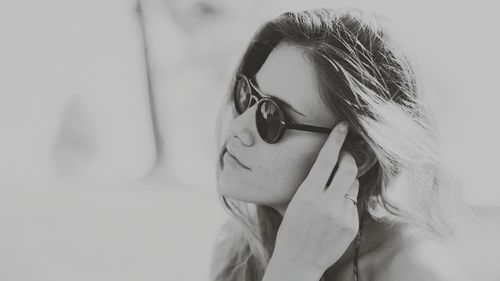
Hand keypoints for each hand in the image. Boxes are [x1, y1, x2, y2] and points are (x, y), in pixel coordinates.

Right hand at [271, 121, 359, 272]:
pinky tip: (336, 214)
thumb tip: (330, 166)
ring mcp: (342, 215)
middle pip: (348, 168)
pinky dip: (347, 203)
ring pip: (354, 185)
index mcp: (307, 194)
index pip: (326, 159)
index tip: (343, 127)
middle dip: (349, 157)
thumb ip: (313, 185)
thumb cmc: (292, 229)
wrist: (298, 260)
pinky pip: (354, 204)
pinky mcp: (351, 225)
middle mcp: (326, 203)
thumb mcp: (296, 202)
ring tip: (335, 192)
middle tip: (346, 155)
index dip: (336, 140)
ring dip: (348, 182)